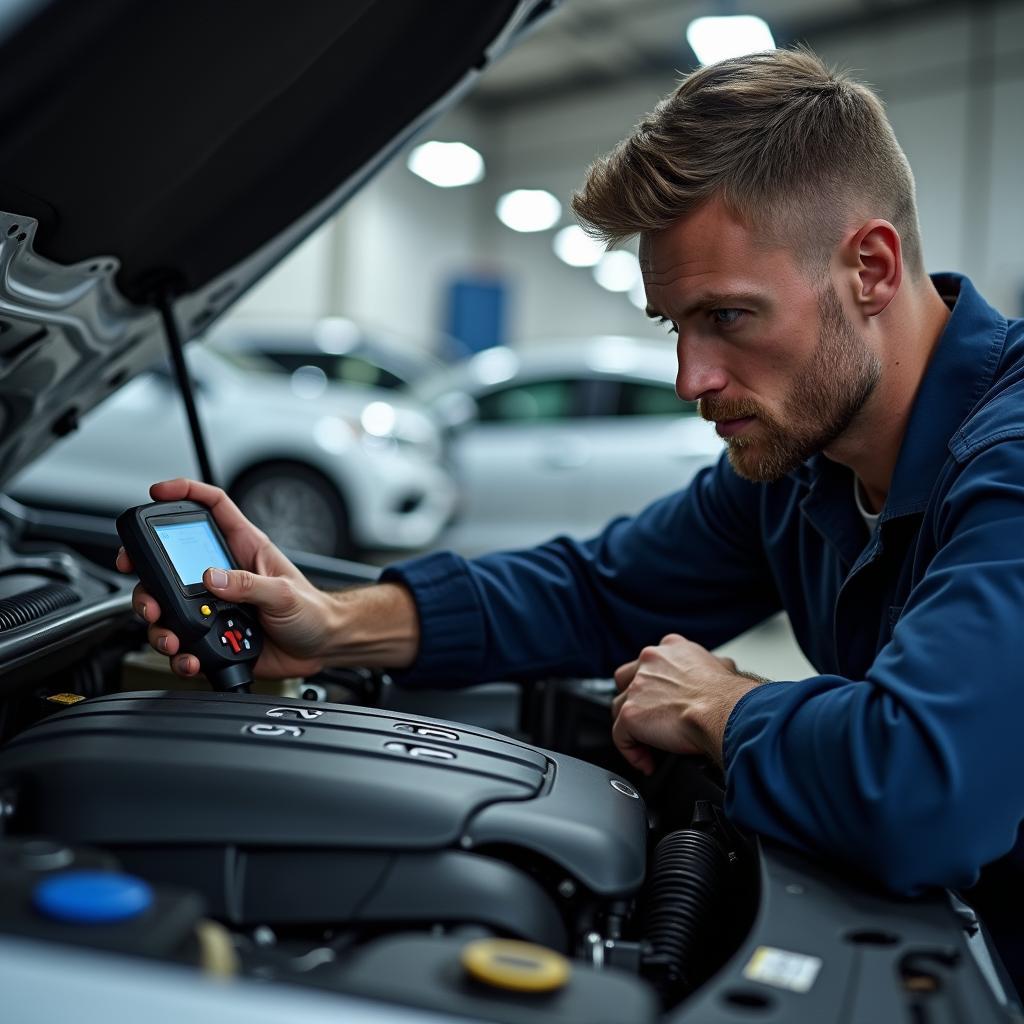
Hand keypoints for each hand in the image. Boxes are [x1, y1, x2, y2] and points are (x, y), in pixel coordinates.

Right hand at [116, 478, 334, 679]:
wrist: (323, 647)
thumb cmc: (313, 611)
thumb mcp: (284, 593)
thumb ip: (249, 585)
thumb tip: (212, 577)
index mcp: (244, 549)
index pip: (212, 507)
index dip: (185, 493)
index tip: (157, 491)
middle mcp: (224, 574)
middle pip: (171, 562)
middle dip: (148, 576)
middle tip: (148, 597)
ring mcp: (215, 605)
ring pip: (169, 606)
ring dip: (161, 625)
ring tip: (171, 637)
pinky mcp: (214, 634)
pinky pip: (185, 642)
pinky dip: (180, 654)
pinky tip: (190, 658)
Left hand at [610, 634, 763, 774]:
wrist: (726, 712)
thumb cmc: (730, 696)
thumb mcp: (723, 667)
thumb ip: (711, 665)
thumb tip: (720, 669)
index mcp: (671, 648)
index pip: (649, 663)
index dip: (653, 686)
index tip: (663, 704)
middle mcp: (650, 662)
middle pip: (627, 682)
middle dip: (635, 703)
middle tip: (653, 723)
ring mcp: (637, 687)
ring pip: (620, 709)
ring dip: (633, 729)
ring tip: (651, 747)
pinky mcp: (631, 713)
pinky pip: (621, 737)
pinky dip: (632, 753)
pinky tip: (649, 763)